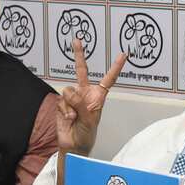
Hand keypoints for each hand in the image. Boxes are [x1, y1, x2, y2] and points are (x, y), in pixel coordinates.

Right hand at [57, 39, 126, 154]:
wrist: (73, 145)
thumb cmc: (87, 133)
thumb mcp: (90, 120)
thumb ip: (82, 104)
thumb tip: (71, 92)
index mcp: (98, 96)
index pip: (108, 79)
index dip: (116, 67)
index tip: (124, 54)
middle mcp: (85, 93)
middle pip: (82, 70)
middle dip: (79, 55)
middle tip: (77, 40)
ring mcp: (72, 97)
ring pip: (68, 90)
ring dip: (71, 105)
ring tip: (75, 117)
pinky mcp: (62, 103)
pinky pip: (61, 101)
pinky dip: (64, 110)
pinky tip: (68, 118)